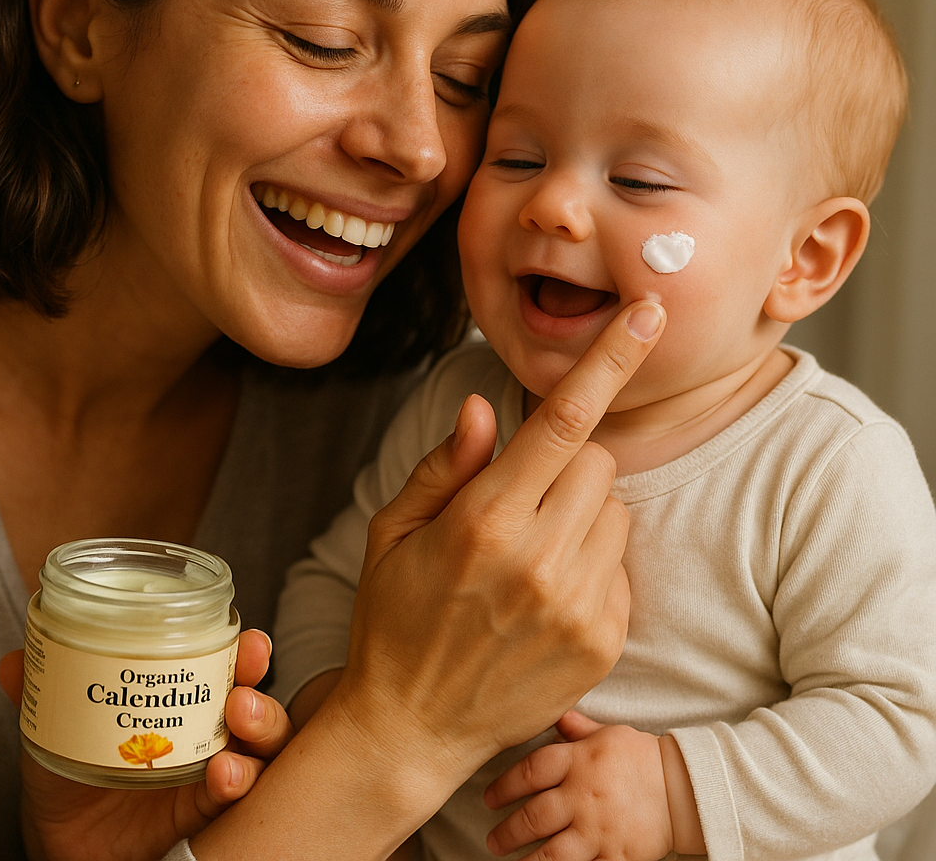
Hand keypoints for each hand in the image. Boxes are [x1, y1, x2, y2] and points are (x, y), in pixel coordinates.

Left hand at [0, 629, 292, 860]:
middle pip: (255, 693)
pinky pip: (240, 793)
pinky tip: (223, 772)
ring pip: (263, 739)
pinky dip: (239, 779)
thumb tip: (13, 659)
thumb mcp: (55, 725)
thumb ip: (39, 691)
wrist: (60, 838)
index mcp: (182, 695)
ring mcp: (213, 766)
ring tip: (239, 714)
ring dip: (262, 722)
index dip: (246, 648)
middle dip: (257, 677)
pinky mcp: (207, 808)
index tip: (248, 638)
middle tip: (245, 670)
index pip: (227, 662)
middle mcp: (207, 726)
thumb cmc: (72, 769)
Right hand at [330, 301, 665, 786]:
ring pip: (615, 510)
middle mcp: (538, 561)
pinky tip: (547, 596)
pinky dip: (592, 564)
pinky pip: (621, 566)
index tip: (649, 314)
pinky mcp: (603, 642)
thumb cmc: (394, 619)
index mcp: (483, 522)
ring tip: (532, 554)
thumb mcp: (394, 533)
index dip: (611, 360)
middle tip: (522, 500)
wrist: (412, 730)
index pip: (561, 421)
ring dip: (583, 514)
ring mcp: (577, 606)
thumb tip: (481, 405)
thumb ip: (444, 465)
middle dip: (567, 463)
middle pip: (599, 460)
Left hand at [484, 711, 670, 860]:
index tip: (489, 798)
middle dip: (507, 831)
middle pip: (533, 817)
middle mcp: (583, 796)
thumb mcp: (607, 733)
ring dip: (526, 860)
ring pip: (552, 853)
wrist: (683, 788)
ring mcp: (598, 830)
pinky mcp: (615, 857)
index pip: (529, 772)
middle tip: (493, 839)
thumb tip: (553, 714)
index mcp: (578, 761)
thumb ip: (575, 728)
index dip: (503, 786)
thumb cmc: (640, 756)